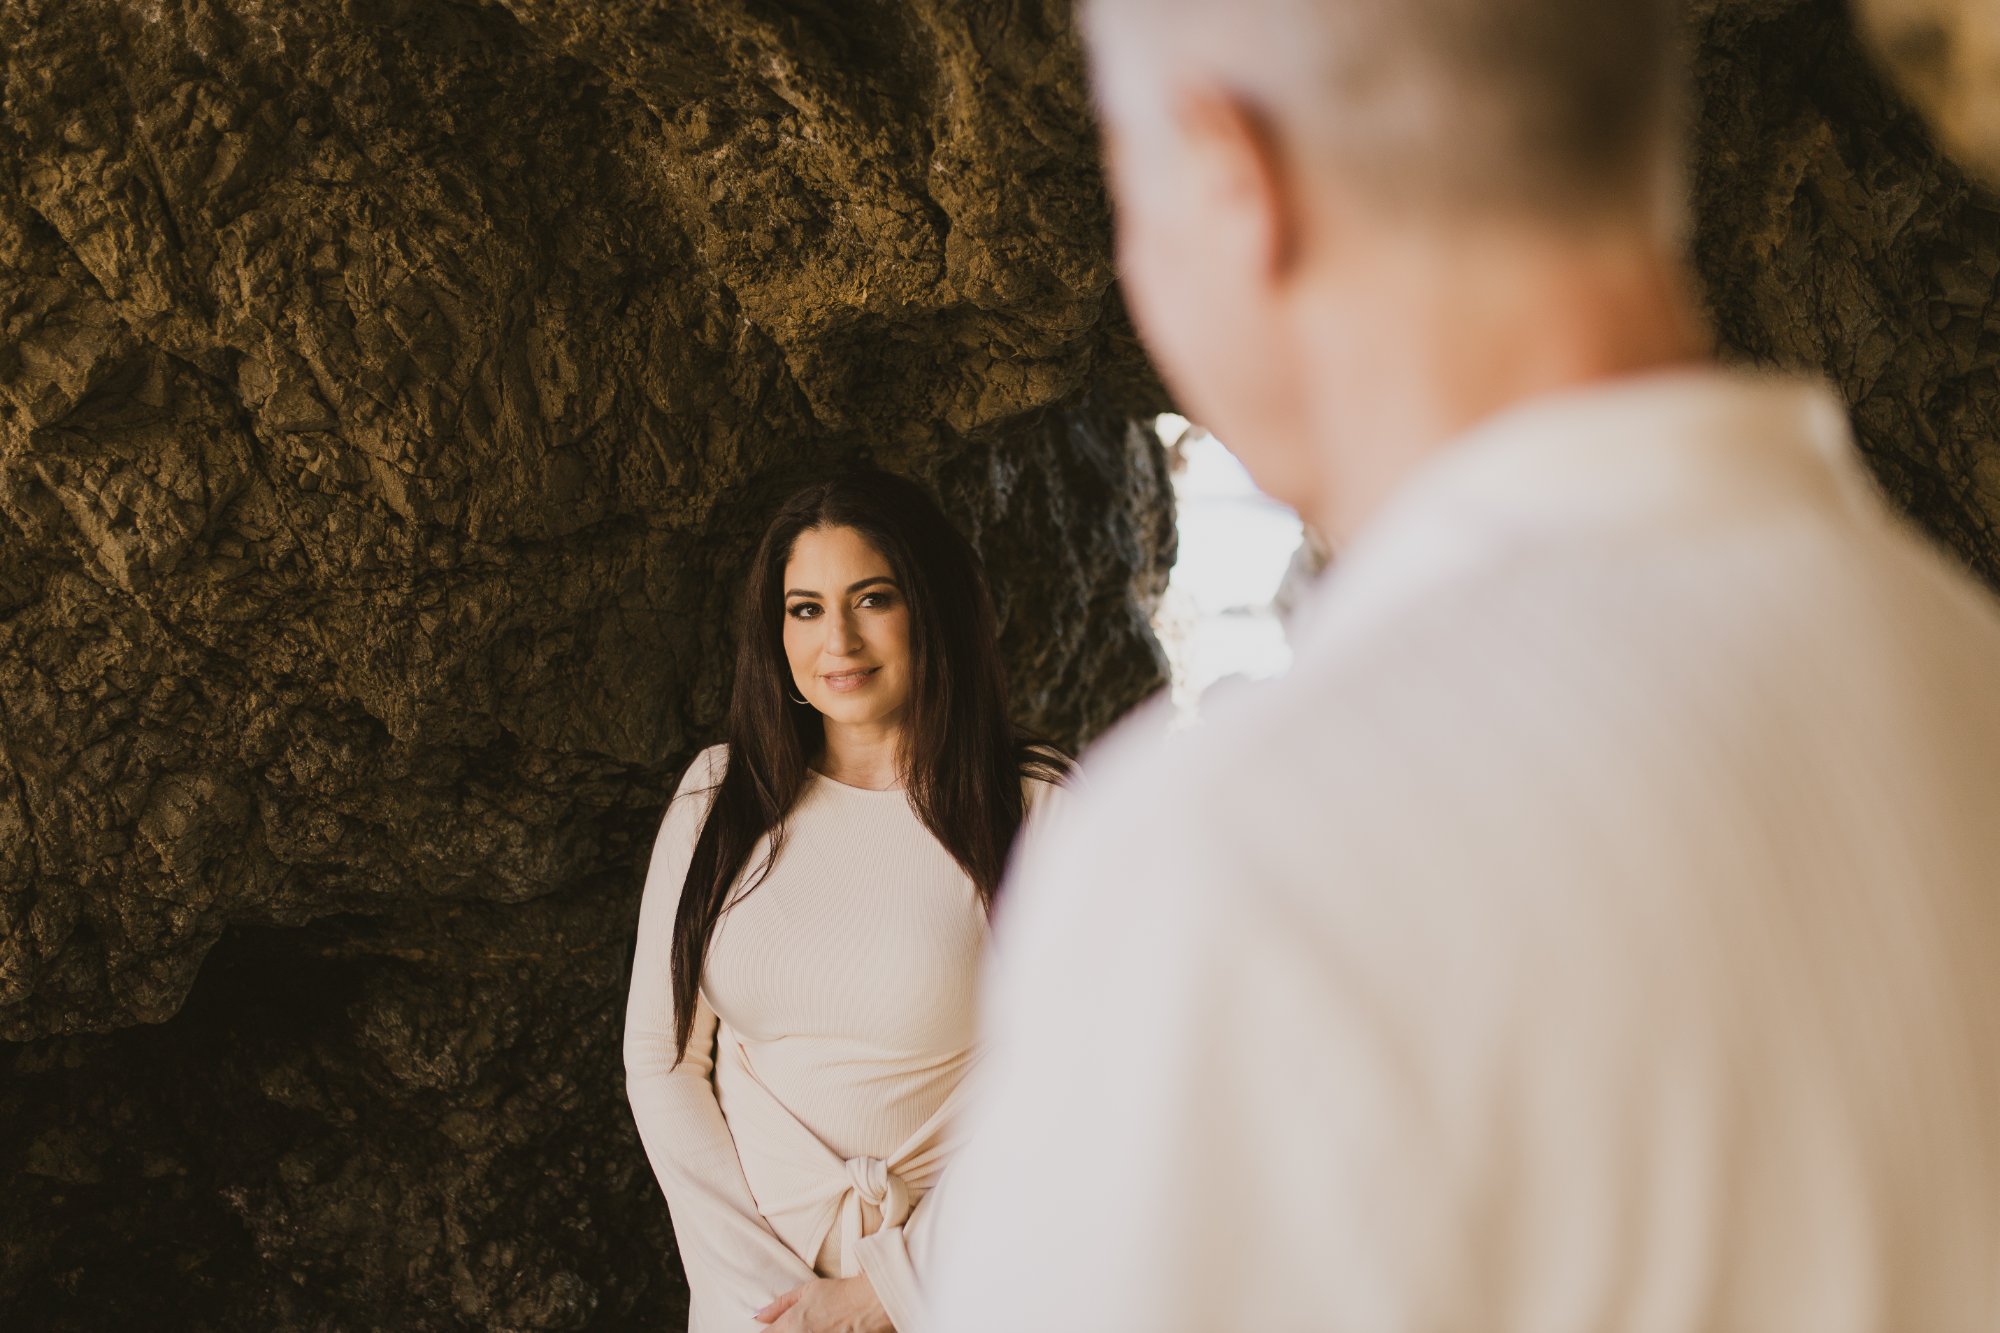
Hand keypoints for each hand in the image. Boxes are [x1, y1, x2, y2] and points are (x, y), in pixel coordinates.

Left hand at [753, 1275, 893, 1332]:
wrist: (872, 1303)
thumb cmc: (842, 1294)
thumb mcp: (807, 1290)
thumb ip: (780, 1304)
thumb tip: (759, 1315)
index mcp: (791, 1325)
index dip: (769, 1332)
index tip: (775, 1329)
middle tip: (804, 1325)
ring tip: (817, 1326)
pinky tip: (826, 1331)